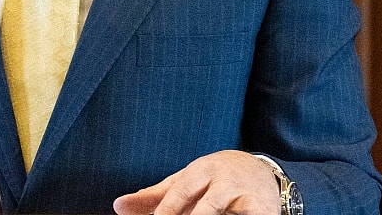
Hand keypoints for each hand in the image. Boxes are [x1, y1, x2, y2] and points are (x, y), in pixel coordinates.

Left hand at [113, 150, 279, 214]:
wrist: (262, 170)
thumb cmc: (214, 179)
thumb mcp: (184, 182)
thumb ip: (153, 196)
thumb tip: (118, 206)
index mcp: (201, 170)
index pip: (179, 193)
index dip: (166, 212)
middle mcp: (224, 180)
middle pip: (204, 208)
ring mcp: (245, 195)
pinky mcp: (264, 210)